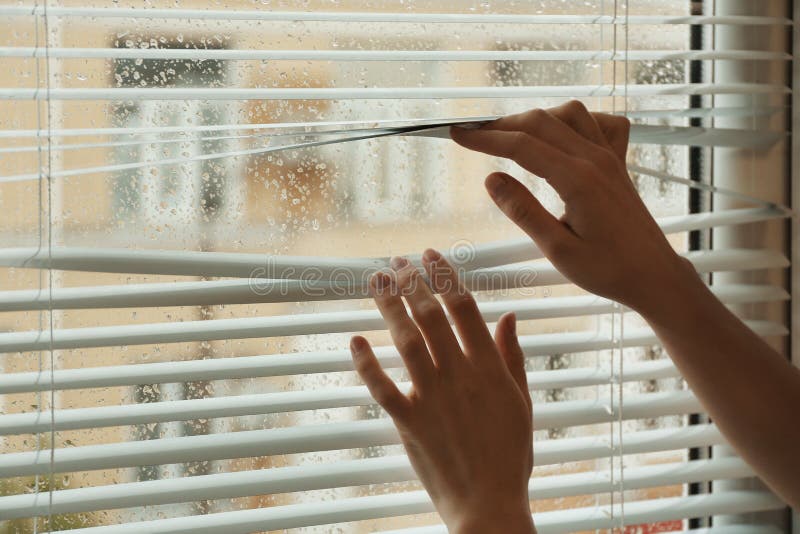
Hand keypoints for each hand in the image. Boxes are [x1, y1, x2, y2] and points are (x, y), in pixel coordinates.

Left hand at [350, 250, 534, 533]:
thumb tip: (508, 315)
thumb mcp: (521, 402)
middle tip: (396, 261)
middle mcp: (459, 376)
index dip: (445, 276)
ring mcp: (432, 398)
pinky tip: (355, 339)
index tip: (430, 255)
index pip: (464, 308)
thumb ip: (512, 356)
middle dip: (412, 282)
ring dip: (389, 308)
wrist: (489, 504)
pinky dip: (366, 363)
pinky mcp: (409, 422)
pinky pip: (382, 387)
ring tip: (376, 282)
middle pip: (430, 316)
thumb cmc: (510, 455)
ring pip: (406, 341)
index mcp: (489, 368)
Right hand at [451, 101, 696, 313]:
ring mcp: (610, 158)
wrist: (655, 276)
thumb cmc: (609, 270)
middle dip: (501, 124)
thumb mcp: (558, 249)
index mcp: (578, 180)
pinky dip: (575, 120)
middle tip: (471, 133)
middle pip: (541, 122)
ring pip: (569, 115)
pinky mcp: (618, 163)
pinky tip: (560, 135)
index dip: (485, 138)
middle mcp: (595, 160)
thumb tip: (491, 179)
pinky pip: (599, 124)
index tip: (457, 134)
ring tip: (508, 135)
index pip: (522, 146)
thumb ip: (523, 211)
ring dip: (535, 118)